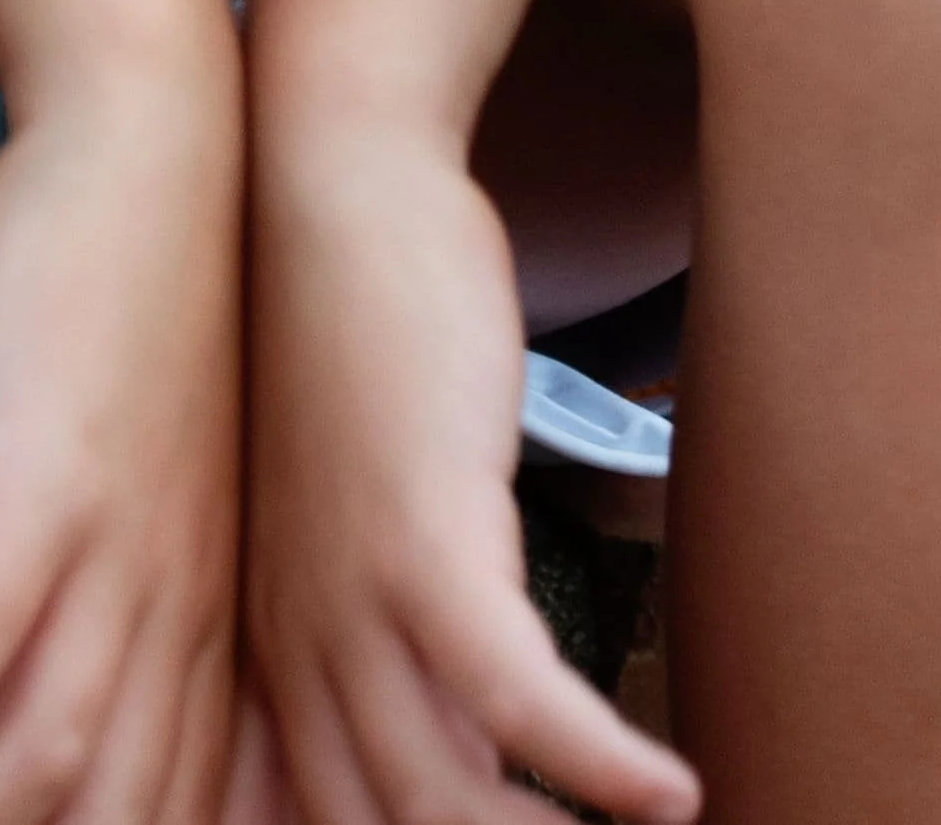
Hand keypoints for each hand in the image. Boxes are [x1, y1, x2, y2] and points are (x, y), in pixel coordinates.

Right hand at [0, 50, 244, 824]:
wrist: (158, 136)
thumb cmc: (141, 313)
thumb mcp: (160, 487)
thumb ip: (128, 613)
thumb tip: (47, 726)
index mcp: (206, 629)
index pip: (167, 821)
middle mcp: (175, 611)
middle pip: (110, 819)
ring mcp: (115, 544)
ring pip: (42, 758)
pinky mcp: (43, 469)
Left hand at [242, 119, 697, 824]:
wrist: (329, 178)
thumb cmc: (347, 328)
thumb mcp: (335, 498)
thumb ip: (368, 615)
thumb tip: (454, 725)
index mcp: (267, 645)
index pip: (314, 817)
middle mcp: (292, 646)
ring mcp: (352, 601)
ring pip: (439, 805)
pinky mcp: (426, 540)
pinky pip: (519, 696)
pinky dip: (599, 764)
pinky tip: (674, 796)